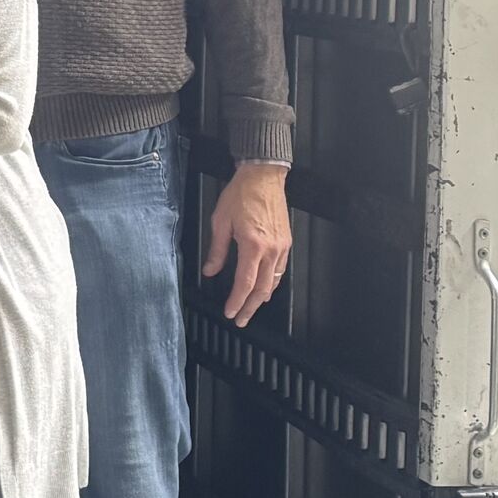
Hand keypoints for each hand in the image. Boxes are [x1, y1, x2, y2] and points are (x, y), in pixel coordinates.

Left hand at [204, 161, 290, 327]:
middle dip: (251, 307)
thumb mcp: (220, 222)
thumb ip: (217, 250)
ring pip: (274, 280)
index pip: (245, 282)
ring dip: (262, 297)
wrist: (263, 177)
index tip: (231, 313)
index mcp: (253, 245)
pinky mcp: (286, 241)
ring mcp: (282, 246)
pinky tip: (265, 287)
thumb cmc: (241, 195)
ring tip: (251, 308)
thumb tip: (210, 271)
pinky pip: (280, 268)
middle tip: (242, 320)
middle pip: (262, 288)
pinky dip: (272, 282)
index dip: (237, 301)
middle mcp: (271, 249)